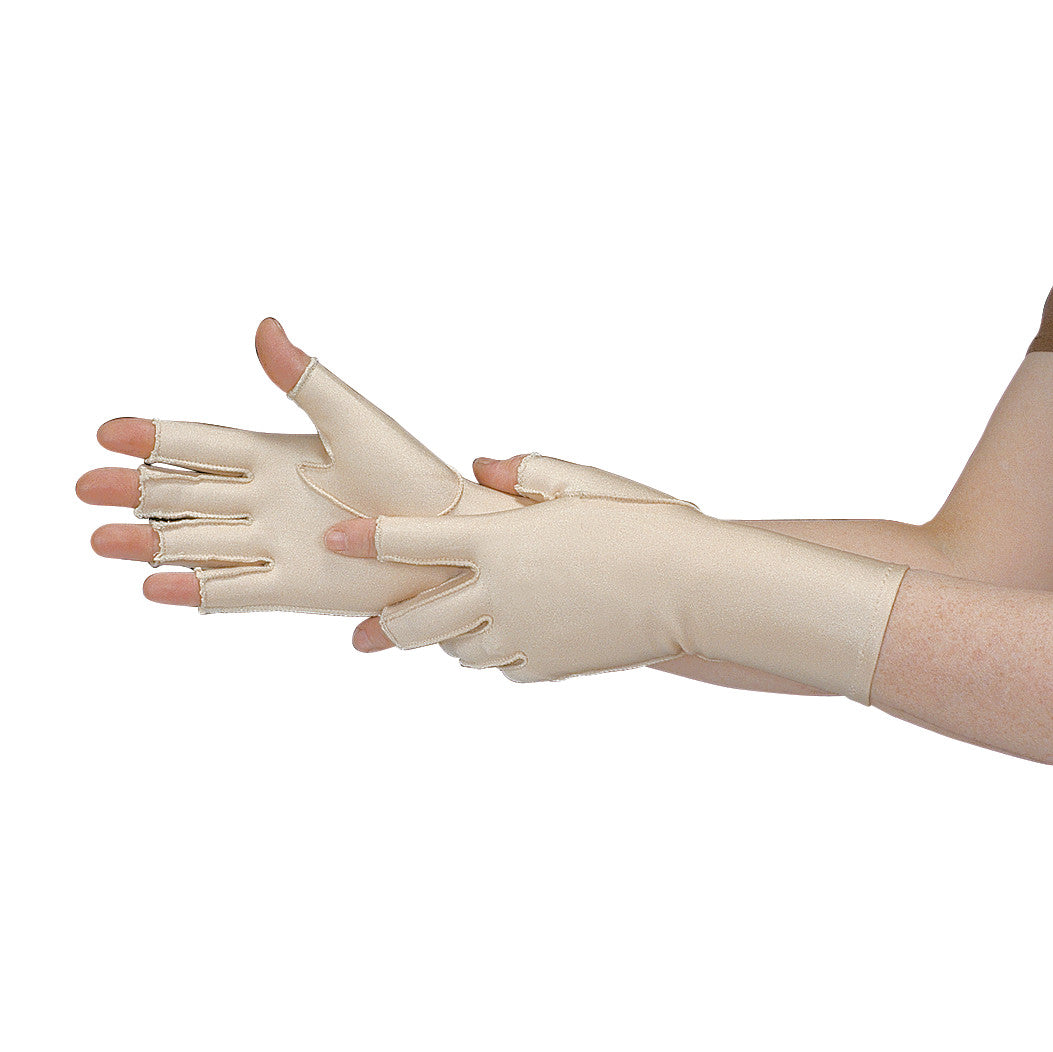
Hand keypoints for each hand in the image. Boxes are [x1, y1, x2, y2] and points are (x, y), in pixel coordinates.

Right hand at [77, 320, 524, 613]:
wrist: (447, 541)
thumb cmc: (410, 476)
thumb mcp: (354, 421)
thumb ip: (305, 380)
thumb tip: (264, 324)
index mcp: (275, 455)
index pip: (202, 444)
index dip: (156, 437)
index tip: (106, 431)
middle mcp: (264, 500)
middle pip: (184, 494)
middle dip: (134, 490)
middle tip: (83, 487)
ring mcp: (274, 545)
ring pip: (196, 542)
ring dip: (149, 543)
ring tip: (100, 542)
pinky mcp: (291, 588)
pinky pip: (232, 591)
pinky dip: (194, 590)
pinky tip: (155, 587)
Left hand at [329, 454, 906, 699]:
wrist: (696, 589)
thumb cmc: (645, 524)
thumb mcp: (585, 482)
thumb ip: (526, 474)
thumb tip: (483, 469)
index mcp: (497, 540)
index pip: (405, 538)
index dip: (363, 536)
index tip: (333, 538)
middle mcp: (496, 593)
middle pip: (411, 616)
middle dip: (386, 621)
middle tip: (373, 625)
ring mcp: (519, 636)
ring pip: (453, 649)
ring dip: (444, 637)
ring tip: (450, 626)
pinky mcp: (545, 667)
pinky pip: (499, 666)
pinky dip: (494, 652)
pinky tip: (508, 637)